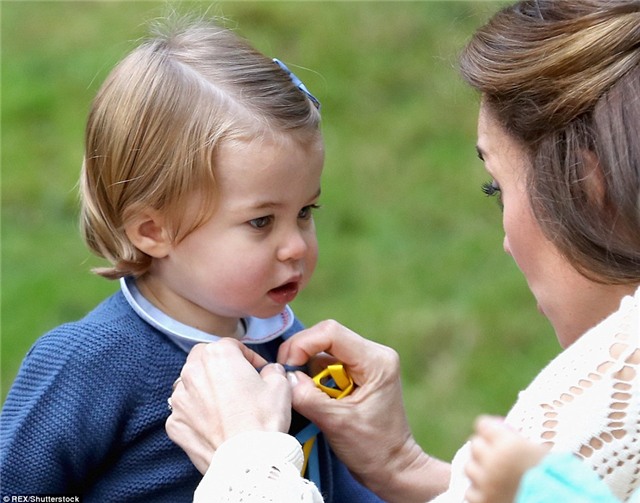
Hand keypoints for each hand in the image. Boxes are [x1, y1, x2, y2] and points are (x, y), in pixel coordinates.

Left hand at [166, 339, 291, 473]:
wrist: (247, 461)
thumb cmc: (263, 419)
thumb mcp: (280, 385)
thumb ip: (273, 370)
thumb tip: (269, 372)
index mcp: (217, 354)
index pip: (232, 346)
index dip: (249, 358)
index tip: (259, 371)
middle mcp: (192, 371)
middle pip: (205, 360)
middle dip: (220, 368)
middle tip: (238, 384)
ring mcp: (179, 399)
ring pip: (191, 385)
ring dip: (205, 390)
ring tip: (225, 407)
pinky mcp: (174, 423)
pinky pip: (185, 412)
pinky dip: (197, 416)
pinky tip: (214, 426)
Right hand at [279, 320, 449, 502]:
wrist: (392, 468)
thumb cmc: (372, 449)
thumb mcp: (336, 423)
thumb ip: (308, 397)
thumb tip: (286, 377)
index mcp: (376, 361)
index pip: (331, 333)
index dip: (303, 345)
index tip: (288, 368)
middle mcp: (373, 354)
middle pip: (325, 337)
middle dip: (301, 355)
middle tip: (288, 379)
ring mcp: (365, 362)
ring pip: (323, 350)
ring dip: (306, 368)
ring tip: (302, 393)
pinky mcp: (357, 372)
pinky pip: (326, 363)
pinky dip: (313, 376)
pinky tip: (311, 395)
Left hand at [465, 415, 549, 502]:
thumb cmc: (556, 478)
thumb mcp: (540, 453)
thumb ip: (518, 441)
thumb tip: (504, 431)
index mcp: (509, 444)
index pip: (483, 425)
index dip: (489, 429)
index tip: (494, 433)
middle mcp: (493, 461)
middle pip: (475, 444)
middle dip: (485, 447)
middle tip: (495, 454)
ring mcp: (485, 483)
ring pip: (469, 467)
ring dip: (479, 469)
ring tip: (493, 475)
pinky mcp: (482, 501)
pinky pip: (470, 491)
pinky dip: (479, 491)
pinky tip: (490, 491)